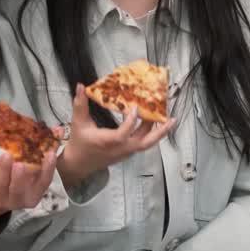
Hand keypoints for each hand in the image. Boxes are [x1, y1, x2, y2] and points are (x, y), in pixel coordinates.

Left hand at [0, 147, 57, 219]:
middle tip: (21, 165)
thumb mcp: (32, 169)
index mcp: (35, 193)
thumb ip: (45, 150)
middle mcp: (20, 199)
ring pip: (3, 185)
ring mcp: (2, 198)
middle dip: (19, 178)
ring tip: (7, 155)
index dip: (48, 169)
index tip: (50, 154)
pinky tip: (0, 157)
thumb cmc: (18, 179)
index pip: (44, 182)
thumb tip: (59, 130)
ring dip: (5, 169)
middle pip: (19, 190)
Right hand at [59, 84, 176, 186]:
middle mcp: (120, 148)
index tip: (135, 108)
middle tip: (171, 119)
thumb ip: (80, 104)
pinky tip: (153, 122)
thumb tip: (80, 87)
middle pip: (145, 142)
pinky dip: (150, 133)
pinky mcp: (128, 152)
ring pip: (147, 143)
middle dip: (160, 131)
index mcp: (108, 142)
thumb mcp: (78, 123)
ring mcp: (126, 152)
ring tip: (168, 118)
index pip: (123, 133)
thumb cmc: (79, 144)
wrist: (79, 164)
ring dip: (158, 131)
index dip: (131, 121)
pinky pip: (143, 143)